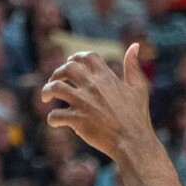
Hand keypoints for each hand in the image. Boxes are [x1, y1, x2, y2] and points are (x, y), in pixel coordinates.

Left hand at [41, 45, 152, 161]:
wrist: (133, 140)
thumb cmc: (137, 115)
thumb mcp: (139, 87)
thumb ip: (133, 66)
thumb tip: (134, 45)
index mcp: (107, 77)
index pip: (87, 57)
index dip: (75, 58)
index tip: (70, 65)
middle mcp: (93, 87)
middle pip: (67, 68)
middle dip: (57, 73)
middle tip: (55, 81)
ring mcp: (84, 103)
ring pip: (55, 88)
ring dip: (47, 91)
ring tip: (47, 98)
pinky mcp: (77, 120)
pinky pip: (55, 115)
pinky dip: (52, 118)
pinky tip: (56, 121)